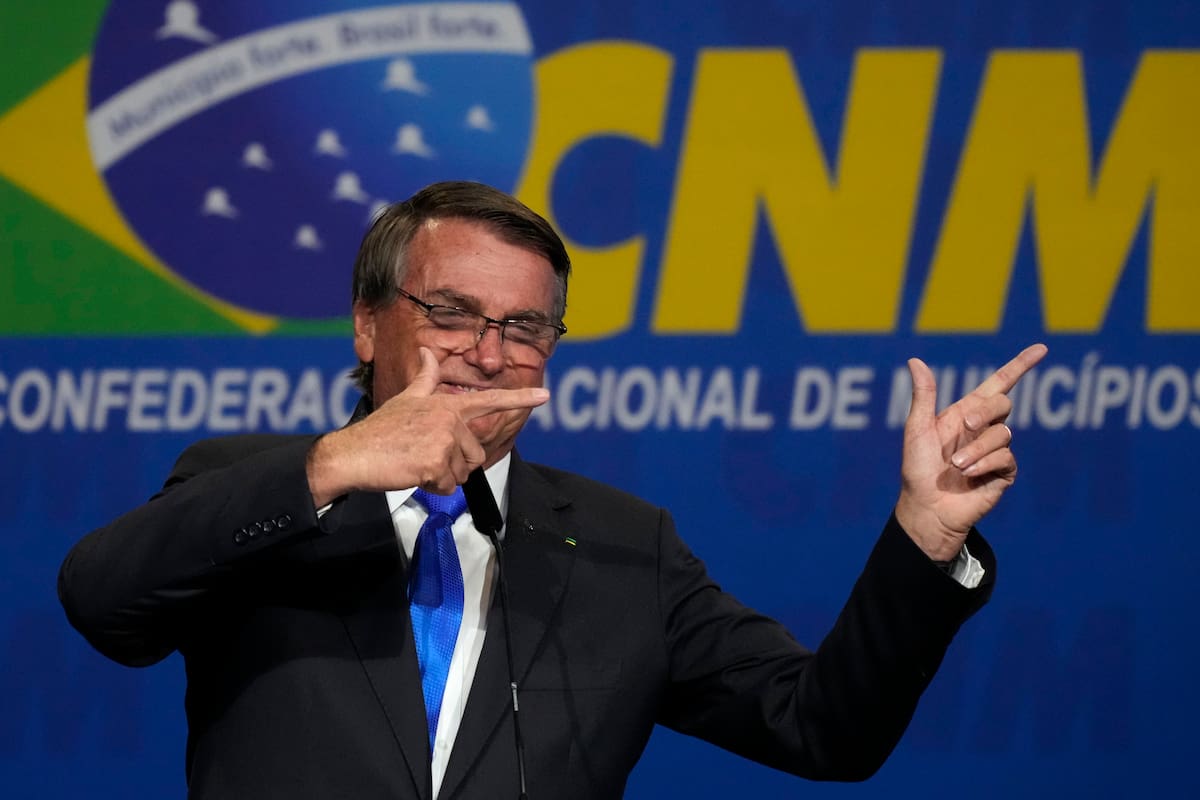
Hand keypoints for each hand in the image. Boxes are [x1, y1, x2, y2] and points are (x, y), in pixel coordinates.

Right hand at [307, 348, 549, 504]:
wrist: (353, 453)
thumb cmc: (380, 429)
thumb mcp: (406, 399)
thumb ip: (425, 379)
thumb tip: (426, 351)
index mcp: (447, 404)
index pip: (490, 400)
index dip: (520, 397)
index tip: (545, 396)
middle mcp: (450, 419)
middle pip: (474, 454)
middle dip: (453, 464)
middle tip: (423, 456)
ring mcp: (444, 441)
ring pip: (462, 473)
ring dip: (442, 476)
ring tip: (416, 463)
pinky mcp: (435, 463)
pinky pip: (447, 486)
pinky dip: (431, 486)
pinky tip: (412, 474)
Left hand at [894, 343, 1047, 560]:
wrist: (926, 507)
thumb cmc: (918, 469)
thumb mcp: (917, 428)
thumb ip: (923, 396)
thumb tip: (914, 361)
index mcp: (966, 414)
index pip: (999, 384)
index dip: (1020, 366)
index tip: (1041, 349)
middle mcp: (984, 429)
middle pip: (1003, 404)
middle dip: (986, 411)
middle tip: (964, 426)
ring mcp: (996, 451)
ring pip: (1003, 434)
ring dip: (976, 449)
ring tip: (956, 465)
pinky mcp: (1004, 473)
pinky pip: (1006, 458)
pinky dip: (984, 464)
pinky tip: (968, 475)